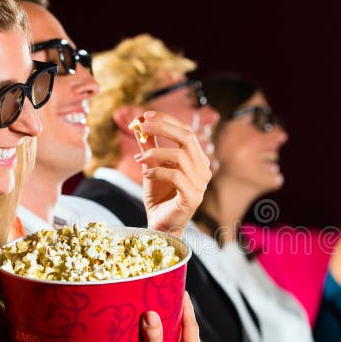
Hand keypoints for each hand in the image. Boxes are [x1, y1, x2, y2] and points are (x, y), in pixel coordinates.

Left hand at [133, 111, 211, 235]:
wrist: (161, 225)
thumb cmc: (159, 196)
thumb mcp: (151, 166)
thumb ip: (148, 146)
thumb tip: (138, 123)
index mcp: (197, 159)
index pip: (186, 131)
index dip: (167, 120)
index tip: (145, 116)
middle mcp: (203, 170)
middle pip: (187, 138)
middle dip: (163, 128)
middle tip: (142, 127)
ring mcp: (200, 184)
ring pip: (180, 156)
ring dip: (155, 153)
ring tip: (139, 159)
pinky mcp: (193, 197)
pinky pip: (176, 176)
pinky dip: (158, 171)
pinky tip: (146, 173)